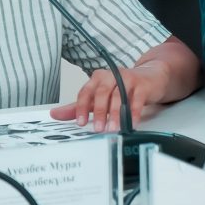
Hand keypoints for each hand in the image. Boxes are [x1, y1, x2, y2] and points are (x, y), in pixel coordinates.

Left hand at [50, 63, 170, 131]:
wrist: (149, 77)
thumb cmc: (122, 88)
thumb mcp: (99, 96)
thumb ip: (79, 106)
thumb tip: (55, 114)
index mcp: (98, 78)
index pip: (86, 91)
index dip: (81, 107)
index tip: (80, 122)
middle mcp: (112, 75)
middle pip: (102, 93)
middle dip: (99, 112)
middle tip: (98, 128)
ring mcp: (128, 78)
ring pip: (119, 96)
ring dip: (116, 114)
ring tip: (113, 129)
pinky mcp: (142, 84)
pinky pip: (137, 99)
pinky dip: (134, 112)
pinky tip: (132, 123)